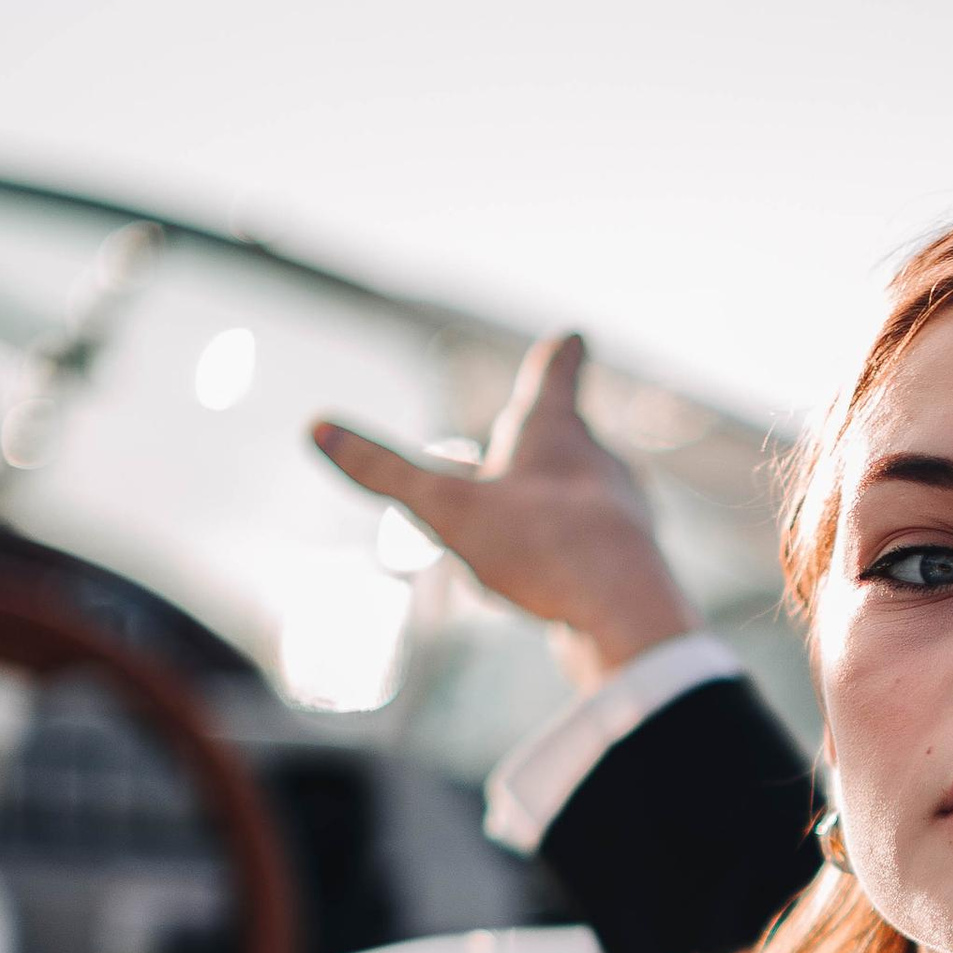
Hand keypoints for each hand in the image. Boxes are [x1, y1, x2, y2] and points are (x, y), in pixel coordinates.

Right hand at [311, 332, 697, 689]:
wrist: (628, 616)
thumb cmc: (543, 548)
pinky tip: (564, 582)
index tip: (574, 335)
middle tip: (527, 433)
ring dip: (555, 502)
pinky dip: (573, 553)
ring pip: (584, 496)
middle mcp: (600, 464)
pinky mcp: (636, 566)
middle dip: (540, 443)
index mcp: (556, 434)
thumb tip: (316, 428)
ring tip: (529, 523)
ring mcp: (625, 514)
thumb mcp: (448, 510)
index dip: (559, 358)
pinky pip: (597, 549)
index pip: (558, 378)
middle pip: (568, 441)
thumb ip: (385, 472)